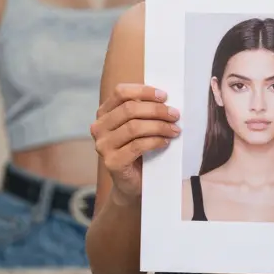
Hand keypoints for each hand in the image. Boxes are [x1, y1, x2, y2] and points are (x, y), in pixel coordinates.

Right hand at [90, 83, 180, 203]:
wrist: (132, 183)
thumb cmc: (138, 150)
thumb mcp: (138, 126)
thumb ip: (143, 111)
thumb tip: (165, 98)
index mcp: (104, 113)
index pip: (120, 92)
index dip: (143, 91)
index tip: (164, 96)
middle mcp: (99, 128)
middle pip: (129, 109)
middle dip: (156, 110)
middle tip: (175, 115)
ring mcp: (103, 146)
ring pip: (134, 127)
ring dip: (159, 126)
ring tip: (174, 129)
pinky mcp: (112, 162)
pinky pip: (138, 145)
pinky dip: (155, 141)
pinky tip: (166, 142)